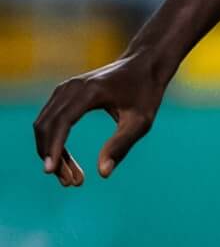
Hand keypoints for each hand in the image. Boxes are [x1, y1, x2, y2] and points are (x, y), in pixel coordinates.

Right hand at [33, 52, 166, 186]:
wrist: (145, 64)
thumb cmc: (146, 92)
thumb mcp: (141, 120)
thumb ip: (122, 145)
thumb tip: (102, 173)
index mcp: (90, 91)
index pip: (61, 122)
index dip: (53, 147)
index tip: (50, 172)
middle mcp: (71, 87)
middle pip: (47, 126)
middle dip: (53, 157)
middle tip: (71, 183)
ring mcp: (65, 89)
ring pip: (45, 126)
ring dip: (51, 153)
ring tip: (72, 178)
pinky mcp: (64, 94)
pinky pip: (50, 121)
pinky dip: (54, 143)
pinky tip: (66, 162)